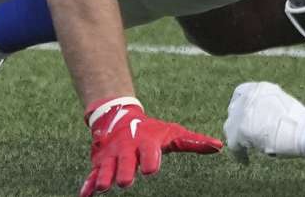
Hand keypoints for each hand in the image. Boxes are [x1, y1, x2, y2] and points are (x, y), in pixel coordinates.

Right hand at [80, 96, 222, 195]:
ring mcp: (112, 156)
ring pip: (106, 169)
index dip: (150, 160)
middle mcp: (127, 149)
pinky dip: (88, 185)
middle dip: (124, 171)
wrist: (119, 116)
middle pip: (125, 162)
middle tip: (125, 181)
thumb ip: (193, 142)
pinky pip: (91, 175)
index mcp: (146, 142)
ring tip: (105, 186)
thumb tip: (219, 147)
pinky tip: (85, 195)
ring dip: (105, 177)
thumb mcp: (172, 134)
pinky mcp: (100, 162)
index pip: (149, 152)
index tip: (150, 170)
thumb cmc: (152, 130)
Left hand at [224, 82, 304, 162]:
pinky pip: (234, 145)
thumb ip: (266, 108)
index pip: (241, 93)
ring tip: (245, 149)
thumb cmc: (300, 122)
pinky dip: (239, 155)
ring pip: (230, 128)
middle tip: (243, 135)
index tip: (241, 116)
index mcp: (259, 88)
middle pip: (234, 110)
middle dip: (237, 122)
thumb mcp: (280, 105)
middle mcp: (248, 96)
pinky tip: (245, 161)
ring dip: (237, 138)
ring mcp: (243, 111)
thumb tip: (257, 121)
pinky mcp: (240, 129)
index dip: (240, 106)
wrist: (304, 129)